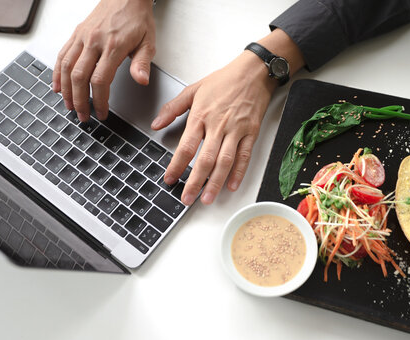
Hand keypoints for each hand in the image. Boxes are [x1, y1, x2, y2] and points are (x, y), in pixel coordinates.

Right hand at [52, 0, 154, 121]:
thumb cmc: (137, 19)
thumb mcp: (148, 42)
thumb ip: (142, 63)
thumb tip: (141, 80)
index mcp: (113, 46)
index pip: (101, 80)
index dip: (100, 100)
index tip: (102, 112)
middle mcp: (94, 41)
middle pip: (79, 77)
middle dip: (80, 101)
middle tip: (83, 116)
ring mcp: (82, 37)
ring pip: (66, 67)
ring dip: (66, 90)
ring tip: (70, 106)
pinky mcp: (76, 34)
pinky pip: (62, 55)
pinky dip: (57, 73)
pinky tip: (57, 86)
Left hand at [151, 52, 276, 204]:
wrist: (253, 72)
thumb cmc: (224, 80)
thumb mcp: (193, 89)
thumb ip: (173, 108)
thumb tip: (156, 124)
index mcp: (201, 115)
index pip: (186, 146)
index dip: (176, 165)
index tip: (170, 178)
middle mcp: (218, 125)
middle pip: (205, 159)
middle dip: (195, 182)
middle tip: (187, 198)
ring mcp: (236, 130)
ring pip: (224, 161)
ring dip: (215, 182)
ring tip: (207, 198)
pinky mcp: (251, 133)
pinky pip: (245, 156)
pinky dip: (239, 172)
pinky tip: (232, 186)